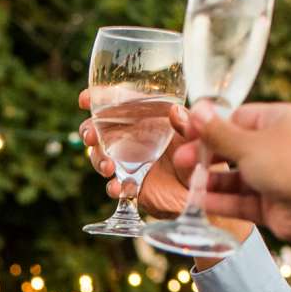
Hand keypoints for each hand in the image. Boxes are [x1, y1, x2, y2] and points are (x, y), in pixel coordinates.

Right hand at [77, 87, 195, 218]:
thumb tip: (175, 111)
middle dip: (89, 131)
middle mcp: (134, 138)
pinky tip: (117, 187)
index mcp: (148, 118)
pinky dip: (112, 186)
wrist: (206, 192)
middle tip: (91, 137)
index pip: (120, 104)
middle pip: (101, 129)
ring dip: (98, 159)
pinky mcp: (132, 185)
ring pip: (101, 156)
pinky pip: (114, 185)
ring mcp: (130, 162)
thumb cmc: (203, 157)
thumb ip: (188, 125)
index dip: (99, 99)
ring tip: (107, 167)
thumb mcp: (199, 137)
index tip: (84, 99)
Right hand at [162, 100, 290, 246]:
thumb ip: (218, 132)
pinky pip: (243, 200)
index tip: (187, 135)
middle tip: (181, 161)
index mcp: (279, 120)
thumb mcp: (247, 145)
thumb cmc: (290, 165)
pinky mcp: (274, 204)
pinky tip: (199, 204)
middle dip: (207, 156)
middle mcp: (279, 146)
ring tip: (188, 185)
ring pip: (237, 177)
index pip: (239, 118)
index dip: (212, 127)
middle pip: (235, 148)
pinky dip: (222, 201)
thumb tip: (196, 109)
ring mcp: (277, 176)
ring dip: (212, 181)